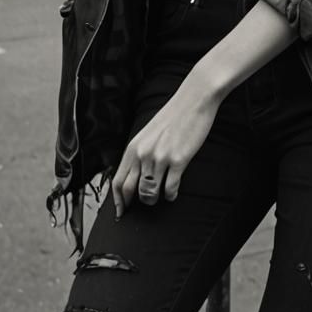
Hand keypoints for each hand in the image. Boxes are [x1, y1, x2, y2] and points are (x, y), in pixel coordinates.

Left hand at [111, 69, 220, 216]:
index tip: (121, 211)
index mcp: (134, 147)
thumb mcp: (148, 133)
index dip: (118, 200)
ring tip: (159, 196)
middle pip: (130, 190)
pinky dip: (170, 195)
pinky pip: (170, 188)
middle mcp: (143, 154)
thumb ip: (140, 153)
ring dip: (153, 199)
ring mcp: (160, 158)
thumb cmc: (173, 116)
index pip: (118, 181)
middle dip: (134, 204)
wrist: (194, 100)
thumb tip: (136, 175)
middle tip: (142, 206)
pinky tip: (173, 191)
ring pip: (149, 192)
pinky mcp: (179, 160)